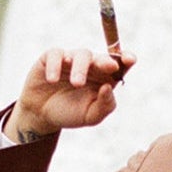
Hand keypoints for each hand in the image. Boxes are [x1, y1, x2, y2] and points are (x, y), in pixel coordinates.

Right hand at [7, 47, 137, 140]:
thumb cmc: (69, 113)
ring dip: (81, 68)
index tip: (130, 60)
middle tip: (109, 66)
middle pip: (102, 57)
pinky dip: (55, 65)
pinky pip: (56, 54)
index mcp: (104, 77)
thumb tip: (109, 86)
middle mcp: (90, 65)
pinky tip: (53, 80)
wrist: (41, 115)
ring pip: (81, 54)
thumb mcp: (90, 116)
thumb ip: (104, 105)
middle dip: (106, 60)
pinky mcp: (51, 58)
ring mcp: (71, 60)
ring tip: (76, 83)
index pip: (120, 63)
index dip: (126, 58)